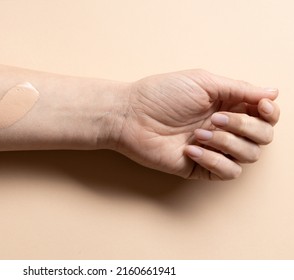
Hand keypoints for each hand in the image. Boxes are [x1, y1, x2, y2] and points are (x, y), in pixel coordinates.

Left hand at [114, 69, 279, 179]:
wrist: (130, 116)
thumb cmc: (161, 94)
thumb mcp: (203, 82)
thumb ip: (239, 88)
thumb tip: (273, 92)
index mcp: (227, 104)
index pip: (265, 114)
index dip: (270, 112)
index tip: (261, 106)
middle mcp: (225, 128)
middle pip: (263, 137)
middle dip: (244, 127)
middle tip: (214, 118)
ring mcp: (214, 148)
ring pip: (249, 156)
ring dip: (227, 142)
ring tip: (198, 132)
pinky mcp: (201, 167)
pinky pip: (227, 172)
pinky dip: (214, 160)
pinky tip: (190, 149)